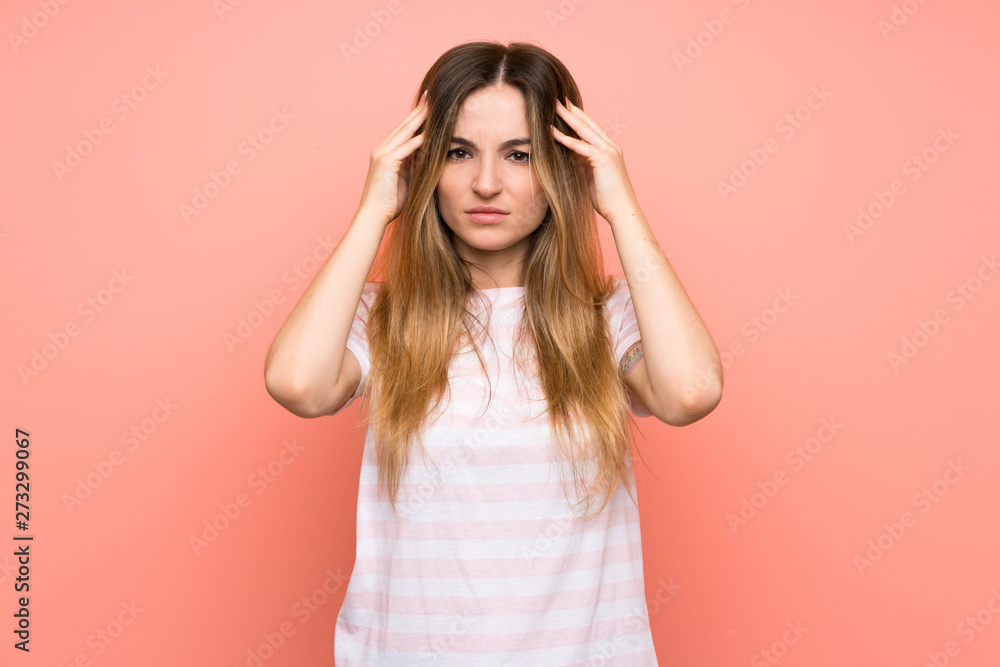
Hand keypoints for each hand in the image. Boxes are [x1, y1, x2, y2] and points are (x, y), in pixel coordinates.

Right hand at [357, 91, 428, 226]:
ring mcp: (382, 154)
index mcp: (386, 153)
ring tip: (435, 106)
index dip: (416, 118)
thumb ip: (415, 166)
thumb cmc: (389, 203)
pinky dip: (420, 138)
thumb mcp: (406, 180)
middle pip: (405, 125)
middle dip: (419, 111)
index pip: (404, 131)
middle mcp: (382, 149)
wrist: (373, 216)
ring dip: (421, 118)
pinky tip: (432, 130)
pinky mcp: (386, 161)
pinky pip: (407, 147)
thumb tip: (428, 158)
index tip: (429, 107)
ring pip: (406, 132)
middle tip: (432, 96)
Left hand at [551, 99, 637, 226]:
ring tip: (553, 106)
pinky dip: (565, 138)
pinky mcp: (603, 159)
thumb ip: (581, 164)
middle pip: (588, 122)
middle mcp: (610, 146)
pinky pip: (580, 146)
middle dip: (572, 109)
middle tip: (557, 97)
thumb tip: (567, 158)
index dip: (578, 116)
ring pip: (584, 129)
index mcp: (609, 149)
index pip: (591, 128)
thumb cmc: (607, 199)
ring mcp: (608, 151)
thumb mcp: (591, 177)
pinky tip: (551, 131)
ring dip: (567, 116)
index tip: (565, 107)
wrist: (622, 210)